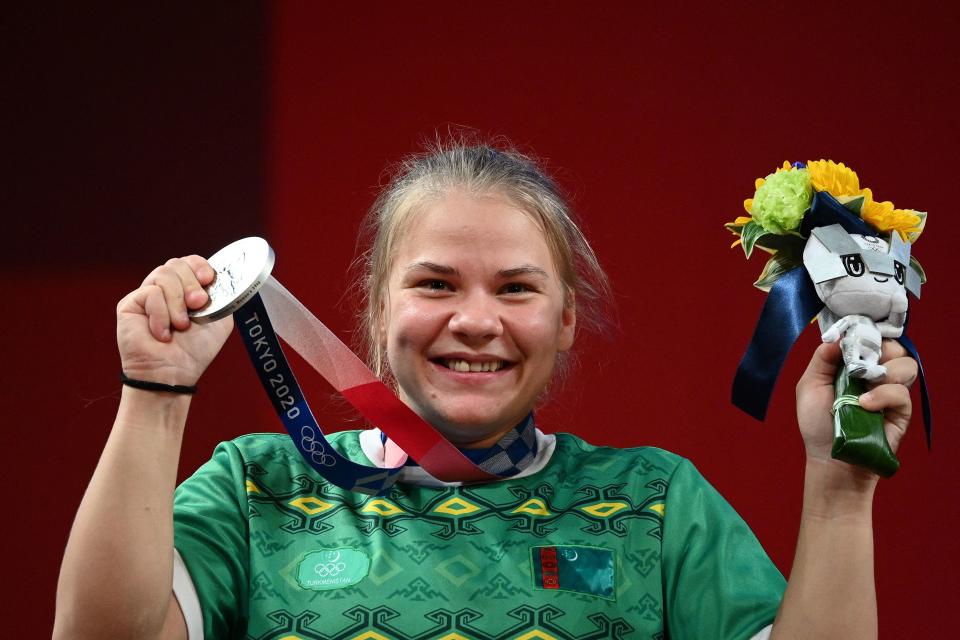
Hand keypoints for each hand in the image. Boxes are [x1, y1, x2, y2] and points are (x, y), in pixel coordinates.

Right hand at [117, 256, 233, 386]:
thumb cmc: (194, 351)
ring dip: (177, 302)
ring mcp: (147, 295)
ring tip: (180, 325)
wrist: (173, 373)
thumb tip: (217, 278)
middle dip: (191, 283)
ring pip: (163, 274)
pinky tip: (162, 334)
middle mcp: (165, 289)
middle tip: (197, 305)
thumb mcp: (219, 320)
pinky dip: (161, 315)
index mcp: (186, 290)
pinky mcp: (130, 304)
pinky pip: (150, 293)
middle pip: (176, 264)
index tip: (208, 280)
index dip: (199, 265)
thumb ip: (222, 297)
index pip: (190, 262)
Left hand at [796, 340, 914, 478]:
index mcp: (855, 366)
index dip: (868, 334)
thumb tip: (838, 338)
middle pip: (895, 347)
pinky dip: (883, 395)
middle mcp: (875, 376)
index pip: (872, 339)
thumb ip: (821, 360)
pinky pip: (902, 393)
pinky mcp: (901, 412)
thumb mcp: (809, 386)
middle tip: (863, 361)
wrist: (830, 459)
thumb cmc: (817, 423)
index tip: (857, 337)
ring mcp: (890, 393)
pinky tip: (865, 404)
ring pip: (906, 365)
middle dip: (881, 348)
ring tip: (865, 384)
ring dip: (885, 370)